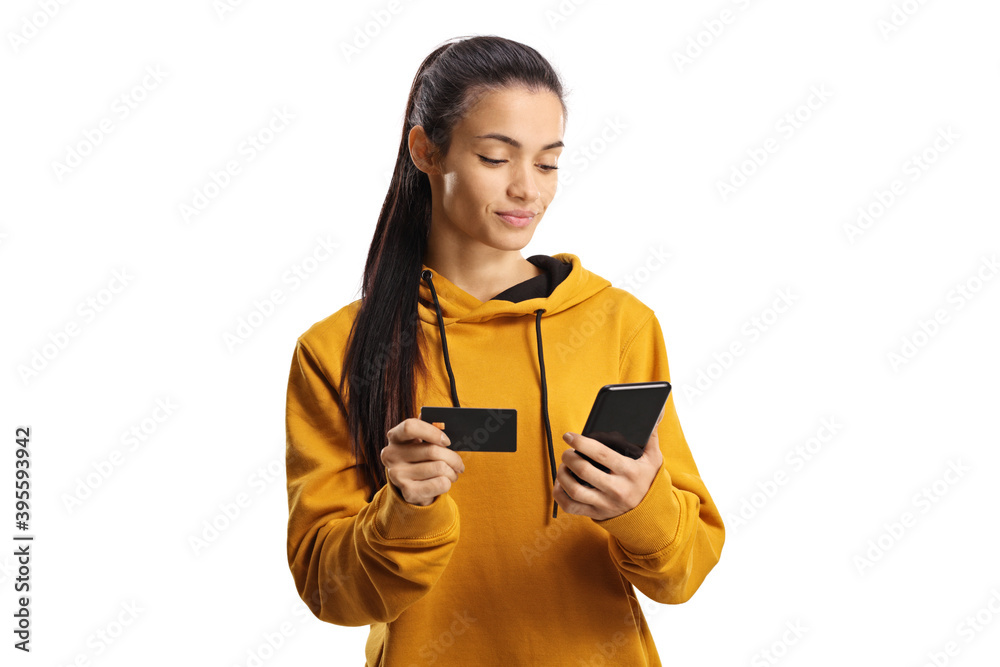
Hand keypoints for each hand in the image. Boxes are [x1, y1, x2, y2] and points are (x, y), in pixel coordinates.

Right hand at [382, 418, 465, 505]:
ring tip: (452, 473)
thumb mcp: (420, 443)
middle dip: (453, 458)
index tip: (447, 441)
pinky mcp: (407, 492)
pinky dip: (448, 482)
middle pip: (432, 450)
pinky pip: (440, 483)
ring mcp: (397, 474)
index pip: (410, 427)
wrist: (412, 488)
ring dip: (452, 472)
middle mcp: (391, 455)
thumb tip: (442, 423)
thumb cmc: (420, 459)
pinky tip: (445, 482)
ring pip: (440, 468)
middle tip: (459, 464)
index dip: (432, 432)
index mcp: (395, 437)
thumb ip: (429, 432)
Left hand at [553, 405, 664, 520]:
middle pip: (584, 471)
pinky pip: (571, 507)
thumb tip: (657, 413)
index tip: (569, 436)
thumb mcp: (654, 459)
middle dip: (569, 458)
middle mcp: (617, 489)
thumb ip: (651, 436)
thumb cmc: (648, 480)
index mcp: (629, 472)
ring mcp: (606, 504)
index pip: (601, 454)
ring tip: (563, 466)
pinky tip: (561, 483)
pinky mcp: (597, 514)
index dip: (582, 443)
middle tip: (567, 452)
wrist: (652, 513)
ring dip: (562, 475)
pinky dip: (559, 494)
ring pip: (574, 491)